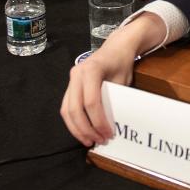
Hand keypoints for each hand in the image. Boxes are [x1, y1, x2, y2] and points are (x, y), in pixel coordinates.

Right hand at [60, 12, 165, 145]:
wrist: (115, 48)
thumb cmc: (121, 63)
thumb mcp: (123, 81)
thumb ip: (114, 101)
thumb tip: (113, 126)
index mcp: (91, 70)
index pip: (91, 102)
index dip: (99, 121)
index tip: (109, 133)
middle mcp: (76, 74)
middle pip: (75, 108)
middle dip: (86, 129)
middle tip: (99, 141)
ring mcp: (71, 79)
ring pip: (66, 110)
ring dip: (77, 128)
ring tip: (89, 141)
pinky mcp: (70, 85)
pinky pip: (66, 106)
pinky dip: (73, 122)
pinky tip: (83, 131)